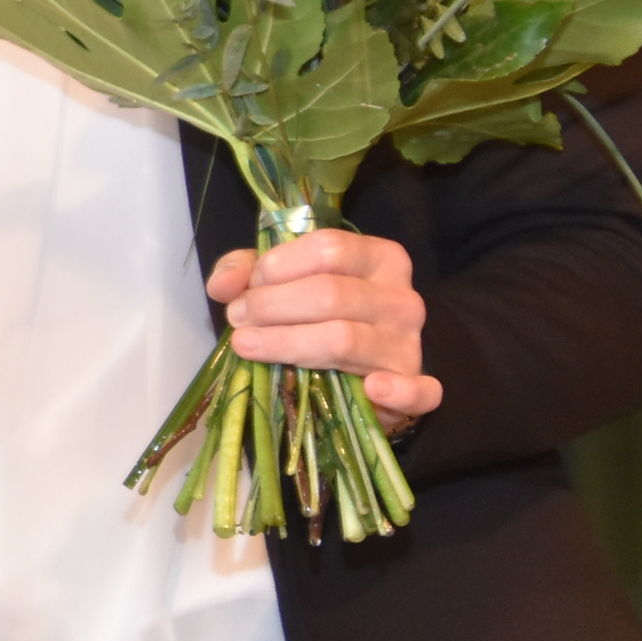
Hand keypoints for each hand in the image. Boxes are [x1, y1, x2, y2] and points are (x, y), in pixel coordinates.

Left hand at [209, 231, 441, 435]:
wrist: (371, 366)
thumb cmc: (321, 314)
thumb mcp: (284, 280)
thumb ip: (248, 271)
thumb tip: (222, 285)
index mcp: (378, 257)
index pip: (329, 248)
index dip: (278, 266)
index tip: (247, 289)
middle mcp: (401, 297)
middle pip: (330, 293)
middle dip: (271, 306)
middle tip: (237, 320)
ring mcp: (410, 343)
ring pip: (345, 339)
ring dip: (287, 344)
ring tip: (248, 346)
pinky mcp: (418, 386)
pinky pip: (419, 391)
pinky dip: (397, 392)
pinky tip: (372, 389)